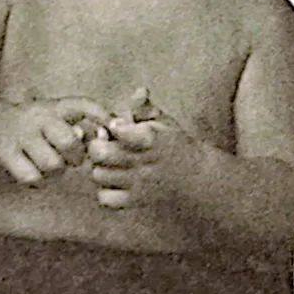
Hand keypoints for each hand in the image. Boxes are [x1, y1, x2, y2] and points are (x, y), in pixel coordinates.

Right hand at [0, 97, 110, 185]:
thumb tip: (107, 136)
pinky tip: (35, 172)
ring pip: (52, 164)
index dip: (102, 116)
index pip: (84, 105)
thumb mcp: (57, 119)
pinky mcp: (5, 152)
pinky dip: (37, 180)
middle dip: (76, 157)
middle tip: (72, 159)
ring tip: (52, 165)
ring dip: (56, 172)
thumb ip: (82, 127)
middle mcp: (39, 117)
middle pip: (69, 142)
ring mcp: (21, 134)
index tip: (111, 129)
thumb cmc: (35, 128)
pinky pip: (32, 177)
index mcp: (56, 106)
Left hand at [87, 88, 196, 208]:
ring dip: (100, 167)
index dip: (116, 127)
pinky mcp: (136, 201)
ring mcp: (139, 184)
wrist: (196, 178)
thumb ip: (146, 107)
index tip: (117, 126)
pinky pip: (105, 198)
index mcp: (153, 139)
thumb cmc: (175, 145)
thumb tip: (139, 91)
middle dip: (98, 145)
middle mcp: (145, 163)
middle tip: (105, 144)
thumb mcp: (165, 122)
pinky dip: (105, 190)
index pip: (125, 133)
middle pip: (101, 153)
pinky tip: (115, 182)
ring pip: (99, 175)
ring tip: (110, 163)